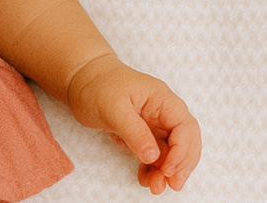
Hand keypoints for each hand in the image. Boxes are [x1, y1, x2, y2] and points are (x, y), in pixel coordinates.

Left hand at [65, 54, 200, 193]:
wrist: (80, 80)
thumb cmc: (97, 84)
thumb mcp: (113, 107)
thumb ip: (134, 131)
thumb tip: (153, 156)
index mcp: (162, 98)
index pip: (184, 127)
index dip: (182, 151)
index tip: (168, 169)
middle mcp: (163, 112)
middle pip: (186, 141)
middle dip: (182, 164)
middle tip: (172, 184)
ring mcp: (154, 124)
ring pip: (171, 152)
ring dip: (167, 171)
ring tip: (155, 187)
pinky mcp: (143, 135)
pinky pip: (155, 156)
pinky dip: (153, 169)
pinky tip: (145, 179)